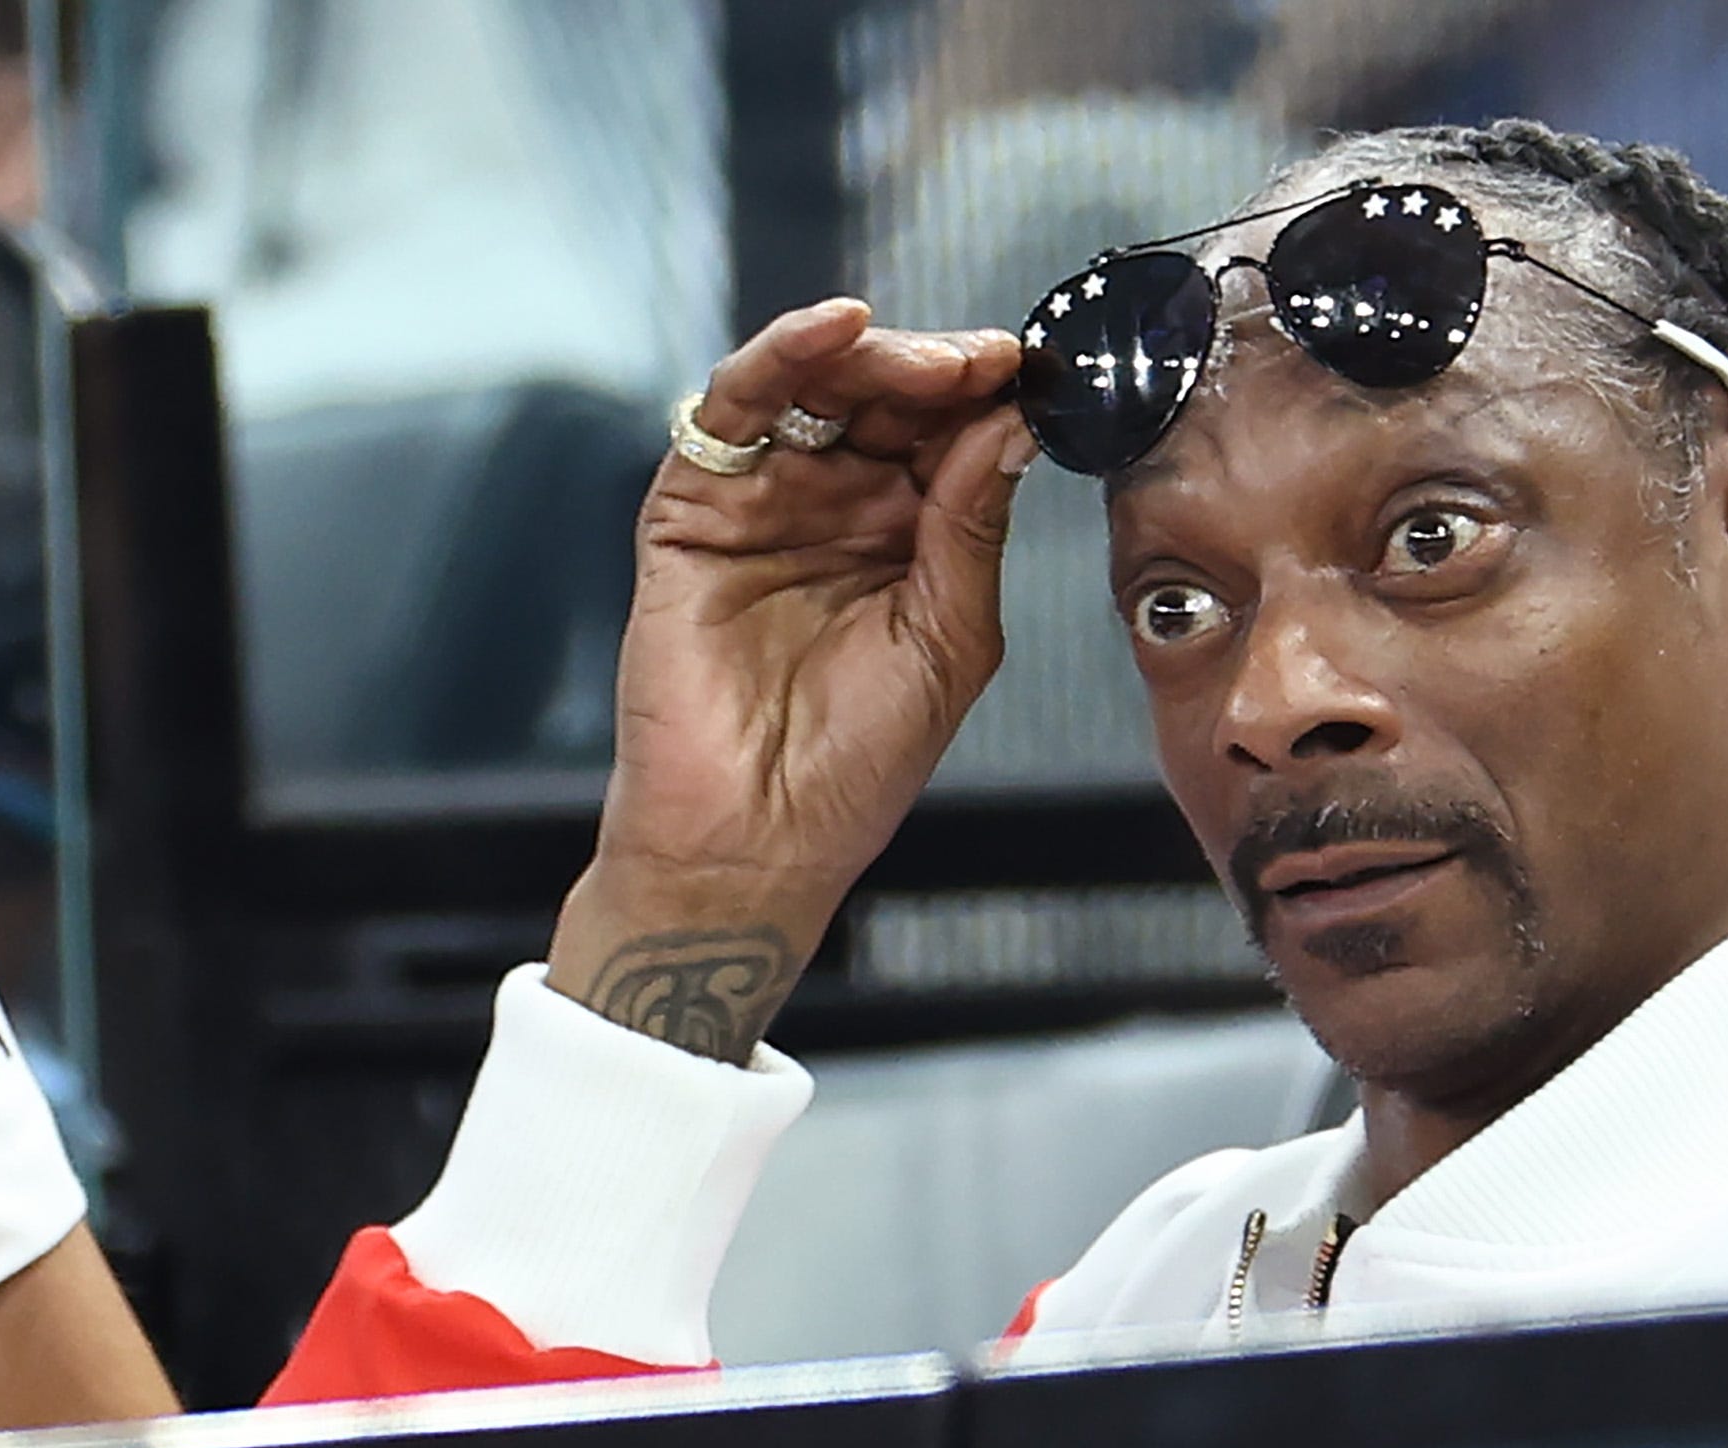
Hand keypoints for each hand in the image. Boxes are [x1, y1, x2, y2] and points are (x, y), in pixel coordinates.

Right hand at [550, 300, 1036, 1057]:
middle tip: (986, 362)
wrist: (760, 836)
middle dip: (937, 368)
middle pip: (884, 398)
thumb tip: (1010, 423)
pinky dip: (781, 356)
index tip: (1035, 372)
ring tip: (930, 360)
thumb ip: (973, 525)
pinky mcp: (693, 505)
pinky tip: (836, 331)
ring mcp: (762, 499)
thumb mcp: (952, 636)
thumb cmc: (859, 761)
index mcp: (907, 536)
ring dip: (874, 356)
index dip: (988, 396)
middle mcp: (835, 505)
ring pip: (814, 387)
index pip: (948, 435)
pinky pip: (731, 409)